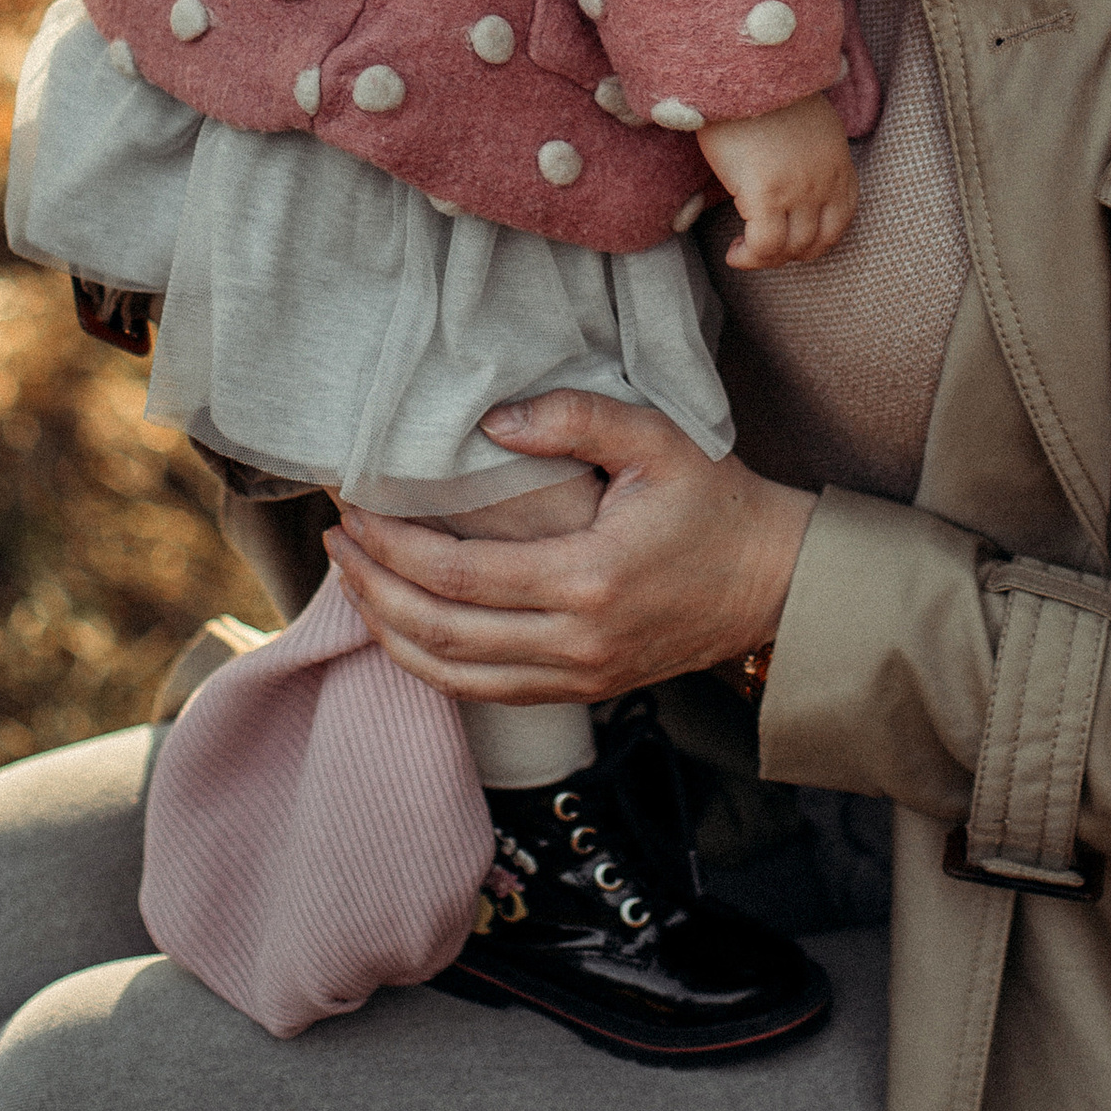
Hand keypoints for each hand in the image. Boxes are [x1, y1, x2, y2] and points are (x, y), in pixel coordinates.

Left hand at [324, 390, 815, 705]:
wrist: (774, 581)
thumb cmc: (717, 502)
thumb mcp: (658, 439)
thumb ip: (575, 418)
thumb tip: (491, 419)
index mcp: (588, 578)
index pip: (458, 575)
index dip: (393, 547)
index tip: (354, 509)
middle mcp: (576, 641)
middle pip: (440, 634)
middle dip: (373, 590)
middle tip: (336, 545)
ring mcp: (578, 677)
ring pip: (454, 677)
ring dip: (391, 635)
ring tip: (355, 585)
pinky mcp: (582, 690)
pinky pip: (486, 692)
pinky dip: (432, 666)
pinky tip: (406, 629)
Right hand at [699, 90, 857, 270]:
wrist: (742, 68)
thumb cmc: (763, 90)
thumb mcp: (807, 120)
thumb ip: (811, 151)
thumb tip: (792, 173)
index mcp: (838, 161)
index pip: (841, 219)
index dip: (814, 238)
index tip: (789, 237)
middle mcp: (826, 180)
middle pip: (817, 241)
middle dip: (789, 253)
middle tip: (761, 246)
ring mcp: (799, 190)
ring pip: (791, 249)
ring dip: (766, 258)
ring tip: (743, 249)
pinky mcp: (766, 194)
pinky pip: (764, 247)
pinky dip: (749, 258)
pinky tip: (733, 251)